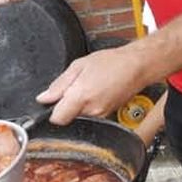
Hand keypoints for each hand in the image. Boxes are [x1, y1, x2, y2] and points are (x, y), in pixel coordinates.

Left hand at [37, 46, 152, 124]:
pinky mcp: (109, 115)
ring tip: (90, 86)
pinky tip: (98, 91)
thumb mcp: (79, 65)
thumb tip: (44, 98)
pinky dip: (91, 105)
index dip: (52, 110)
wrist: (138, 66)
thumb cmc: (112, 62)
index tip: (55, 101)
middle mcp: (92, 110)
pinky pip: (92, 114)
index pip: (57, 119)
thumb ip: (59, 84)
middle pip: (68, 117)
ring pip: (80, 116)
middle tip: (77, 86)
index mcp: (81, 97)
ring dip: (80, 104)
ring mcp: (102, 114)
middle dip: (67, 104)